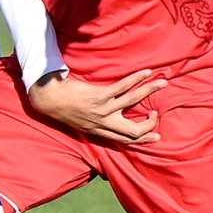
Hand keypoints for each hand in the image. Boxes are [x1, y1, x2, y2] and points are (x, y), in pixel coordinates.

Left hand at [27, 68, 167, 146]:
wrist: (50, 100)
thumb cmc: (65, 109)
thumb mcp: (82, 124)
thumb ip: (97, 125)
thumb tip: (111, 121)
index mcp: (100, 132)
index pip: (127, 140)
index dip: (144, 139)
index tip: (156, 134)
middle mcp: (103, 124)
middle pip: (133, 130)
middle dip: (150, 124)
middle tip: (157, 114)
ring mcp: (102, 110)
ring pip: (133, 102)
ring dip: (149, 91)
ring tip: (162, 83)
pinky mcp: (99, 96)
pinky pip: (123, 87)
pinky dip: (136, 79)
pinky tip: (146, 72)